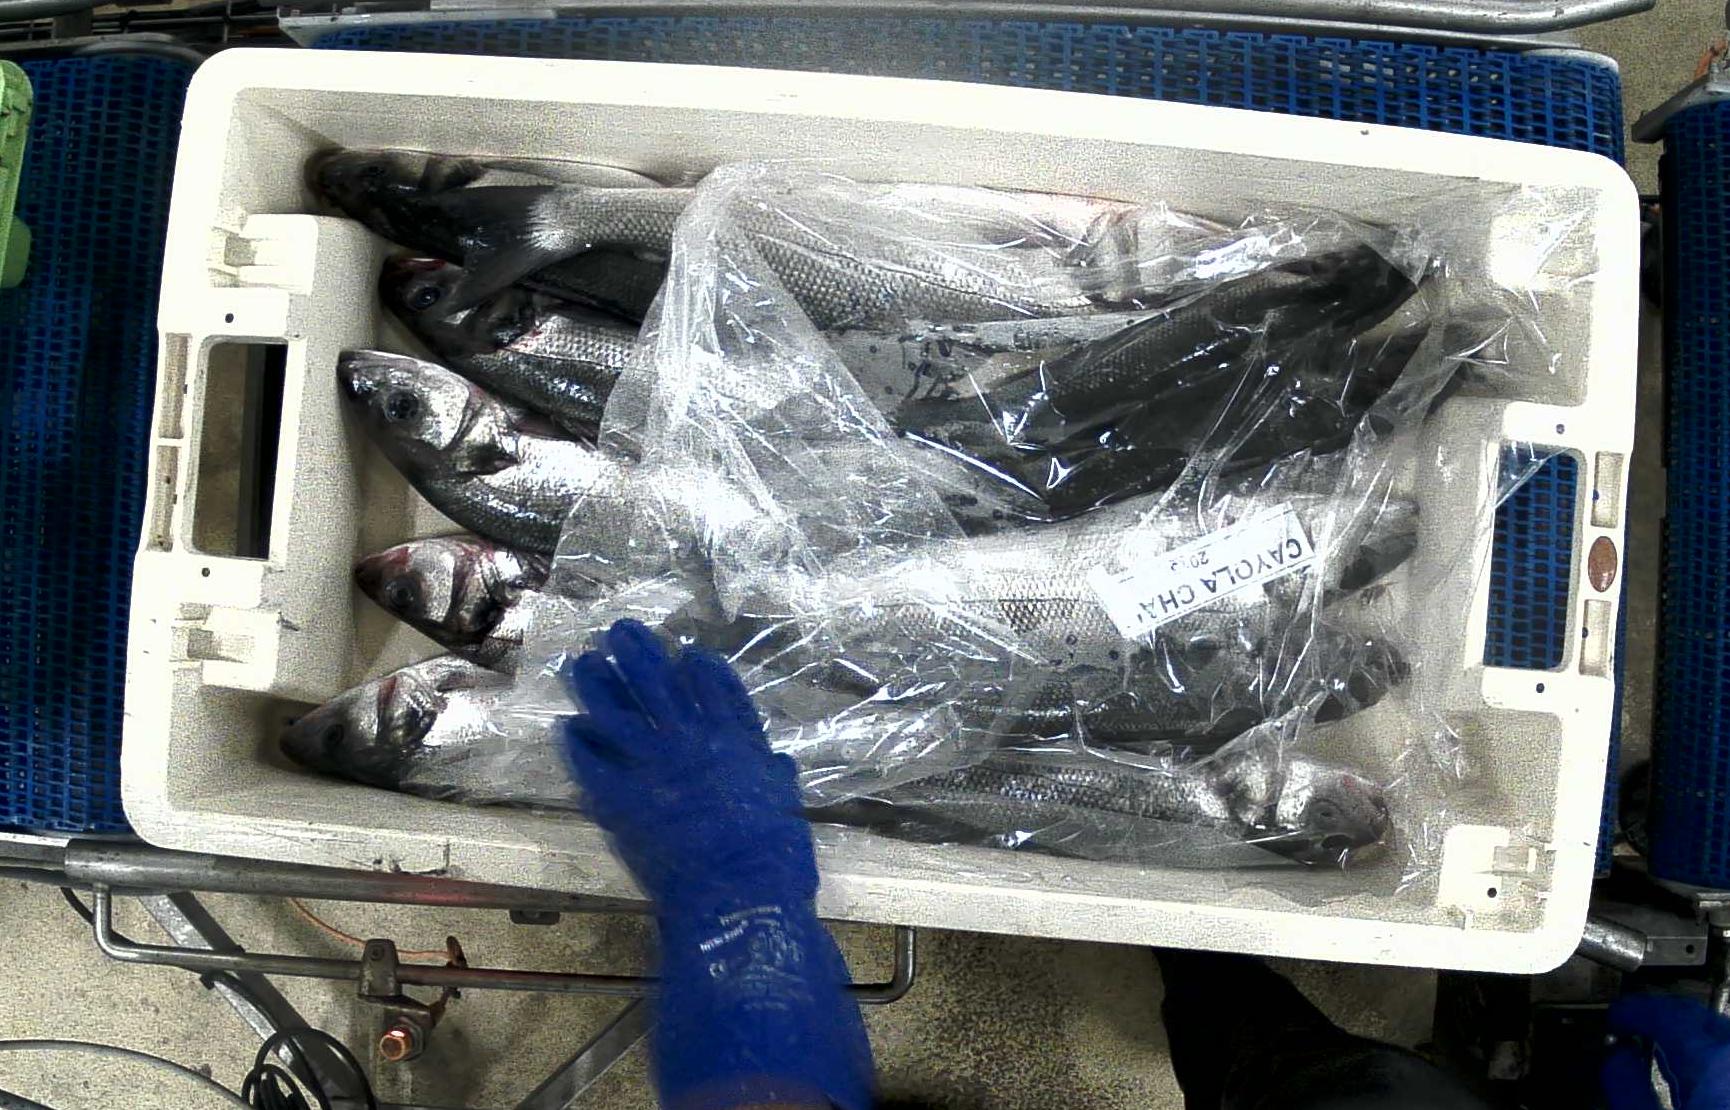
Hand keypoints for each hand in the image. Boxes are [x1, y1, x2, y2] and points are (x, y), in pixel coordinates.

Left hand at [561, 617, 812, 915]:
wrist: (737, 896)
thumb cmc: (774, 853)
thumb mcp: (785, 800)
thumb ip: (773, 772)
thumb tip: (776, 761)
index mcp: (733, 737)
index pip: (712, 683)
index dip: (696, 664)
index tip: (684, 651)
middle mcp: (688, 739)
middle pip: (655, 682)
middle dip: (635, 652)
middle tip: (617, 632)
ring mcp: (650, 766)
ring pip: (614, 712)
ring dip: (596, 684)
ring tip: (582, 663)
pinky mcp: (620, 799)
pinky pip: (590, 762)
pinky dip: (578, 742)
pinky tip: (568, 728)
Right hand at [1602, 994, 1729, 1109]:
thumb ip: (1627, 1086)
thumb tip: (1617, 1058)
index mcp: (1712, 1062)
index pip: (1666, 1014)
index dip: (1632, 1010)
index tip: (1615, 1017)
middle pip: (1698, 1017)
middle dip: (1662, 1016)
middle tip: (1633, 1024)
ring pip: (1718, 1035)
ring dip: (1686, 1035)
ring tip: (1658, 1048)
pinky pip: (1728, 1056)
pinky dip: (1708, 1055)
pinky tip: (1692, 1075)